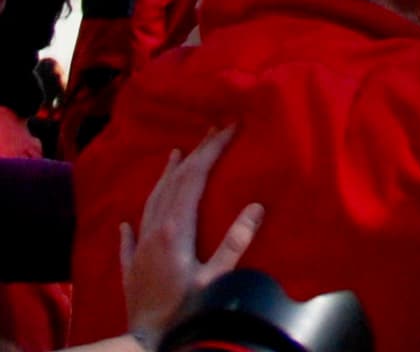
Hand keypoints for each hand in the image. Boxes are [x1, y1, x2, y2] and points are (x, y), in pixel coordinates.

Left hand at [122, 130, 264, 351]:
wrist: (145, 343)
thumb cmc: (184, 313)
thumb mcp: (216, 280)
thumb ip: (234, 243)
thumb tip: (256, 206)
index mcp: (175, 229)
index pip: (194, 177)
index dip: (212, 149)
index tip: (230, 126)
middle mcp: (154, 232)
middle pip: (174, 182)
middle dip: (195, 153)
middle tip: (213, 129)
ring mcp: (139, 250)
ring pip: (152, 202)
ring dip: (166, 176)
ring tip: (175, 154)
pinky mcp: (131, 271)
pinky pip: (129, 240)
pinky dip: (132, 225)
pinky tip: (126, 223)